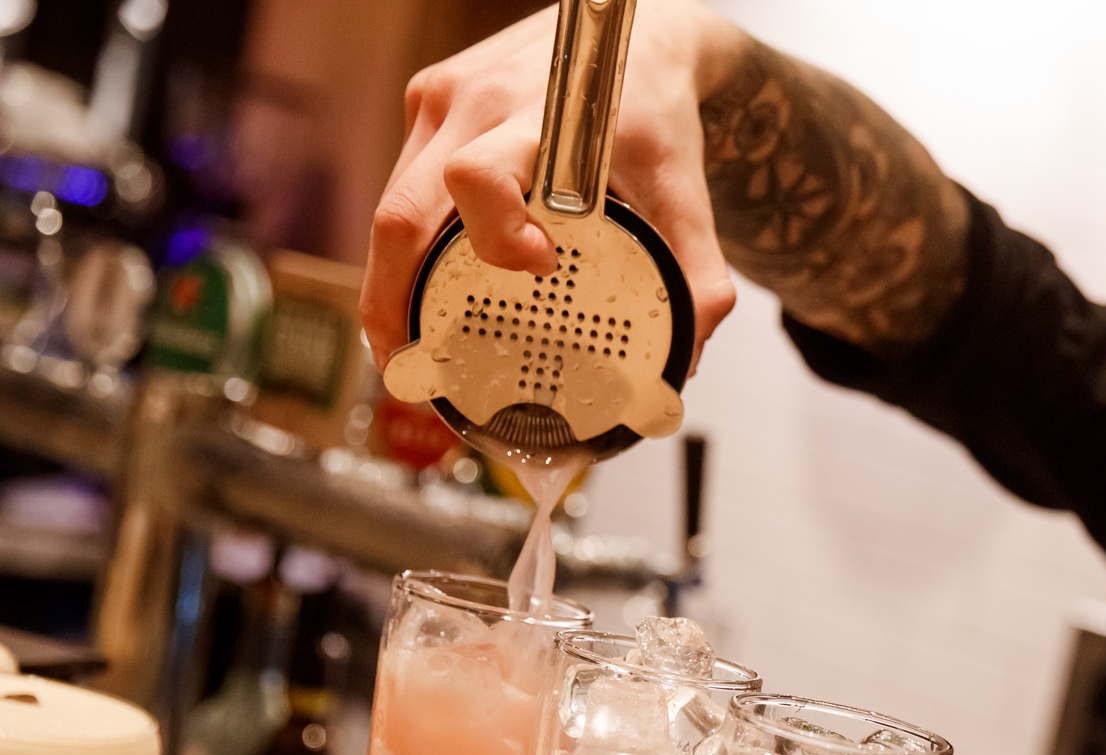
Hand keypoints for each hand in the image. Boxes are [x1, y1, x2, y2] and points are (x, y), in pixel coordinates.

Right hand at [361, 0, 740, 371]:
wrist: (637, 31)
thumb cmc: (654, 108)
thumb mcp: (688, 193)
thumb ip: (700, 275)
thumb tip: (691, 352)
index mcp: (543, 120)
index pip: (479, 177)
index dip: (492, 233)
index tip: (536, 263)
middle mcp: (477, 103)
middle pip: (402, 209)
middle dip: (394, 294)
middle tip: (409, 358)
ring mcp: (442, 98)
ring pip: (391, 201)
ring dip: (391, 273)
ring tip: (403, 337)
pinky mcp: (428, 101)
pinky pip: (401, 182)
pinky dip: (405, 241)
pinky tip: (418, 282)